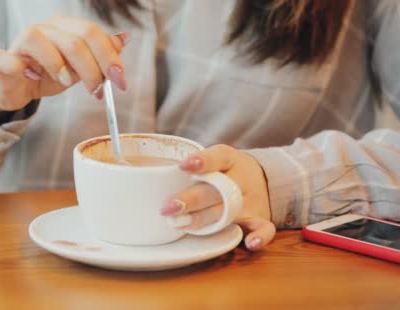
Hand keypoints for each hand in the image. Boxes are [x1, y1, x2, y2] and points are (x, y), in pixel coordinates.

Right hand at [0, 17, 128, 110]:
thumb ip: (99, 54)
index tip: (121, 81)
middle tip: (98, 90)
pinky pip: (7, 59)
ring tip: (67, 83)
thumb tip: (123, 39)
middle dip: (92, 68)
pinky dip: (20, 68)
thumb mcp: (79, 67)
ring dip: (58, 65)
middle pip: (73, 40)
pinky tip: (33, 77)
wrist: (17, 88)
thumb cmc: (48, 75)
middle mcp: (44, 29)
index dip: (110, 56)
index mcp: (64, 27)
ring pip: (39, 41)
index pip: (92, 33)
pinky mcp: (2, 60)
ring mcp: (20, 42)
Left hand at [161, 144, 275, 250]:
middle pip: (216, 189)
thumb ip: (185, 167)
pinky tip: (250, 243)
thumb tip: (134, 168)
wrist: (265, 179)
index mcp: (228, 159)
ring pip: (230, 211)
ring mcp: (251, 200)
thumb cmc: (224, 171)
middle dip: (191, 199)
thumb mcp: (212, 159)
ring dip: (207, 219)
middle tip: (167, 208)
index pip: (217, 157)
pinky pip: (265, 228)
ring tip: (183, 225)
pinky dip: (260, 237)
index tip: (182, 166)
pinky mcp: (260, 218)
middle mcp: (240, 179)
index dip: (202, 161)